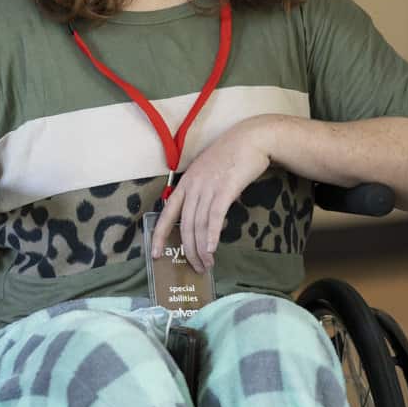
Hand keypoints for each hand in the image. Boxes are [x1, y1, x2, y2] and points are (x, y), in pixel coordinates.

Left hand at [153, 118, 276, 273]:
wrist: (252, 138)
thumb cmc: (233, 156)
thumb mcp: (209, 173)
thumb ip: (204, 193)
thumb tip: (207, 217)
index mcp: (186, 183)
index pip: (167, 213)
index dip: (158, 236)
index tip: (155, 254)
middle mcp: (192, 186)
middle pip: (184, 225)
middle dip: (188, 250)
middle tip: (195, 267)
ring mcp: (207, 187)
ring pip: (198, 225)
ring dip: (201, 249)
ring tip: (206, 264)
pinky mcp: (224, 189)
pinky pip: (214, 217)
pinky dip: (211, 236)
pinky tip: (211, 249)